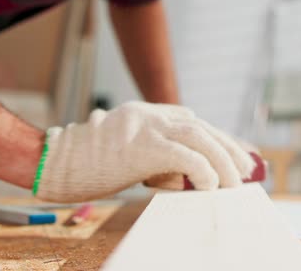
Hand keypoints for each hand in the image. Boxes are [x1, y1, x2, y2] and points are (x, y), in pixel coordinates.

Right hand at [33, 101, 255, 201]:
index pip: (191, 120)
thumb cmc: (84, 163)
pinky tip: (212, 186)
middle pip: (201, 126)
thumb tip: (179, 173)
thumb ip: (149, 151)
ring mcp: (145, 127)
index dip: (216, 137)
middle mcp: (149, 114)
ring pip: (199, 136)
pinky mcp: (141, 146)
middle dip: (229, 147)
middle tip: (247, 168)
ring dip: (223, 160)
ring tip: (236, 183)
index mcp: (145, 113)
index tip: (233, 154)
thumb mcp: (121, 149)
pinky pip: (185, 156)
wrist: (53, 162)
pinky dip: (204, 170)